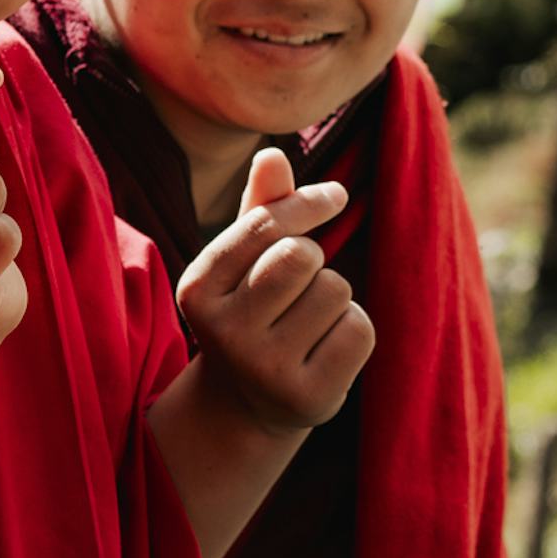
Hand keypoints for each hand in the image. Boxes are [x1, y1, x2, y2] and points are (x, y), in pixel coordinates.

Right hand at [174, 148, 372, 430]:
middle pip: (302, 256)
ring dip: (334, 296)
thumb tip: (273, 154)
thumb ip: (260, 209)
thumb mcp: (243, 263)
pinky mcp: (307, 397)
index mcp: (198, 288)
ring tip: (307, 321)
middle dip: (314, 259)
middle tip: (299, 284)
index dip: (307, 203)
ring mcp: (264, 369)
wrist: (246, 404)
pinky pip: (359, 330)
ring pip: (335, 290)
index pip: (264, 225)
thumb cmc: (250, 311)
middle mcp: (223, 332)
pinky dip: (353, 329)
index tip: (335, 195)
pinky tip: (325, 348)